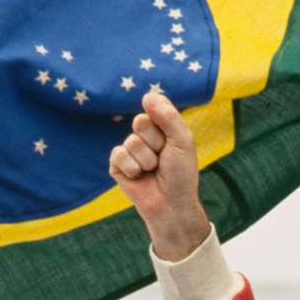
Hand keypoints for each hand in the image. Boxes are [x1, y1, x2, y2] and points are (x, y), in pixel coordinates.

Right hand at [108, 91, 210, 261]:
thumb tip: (146, 95)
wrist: (171, 204)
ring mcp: (129, 149)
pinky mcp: (117, 164)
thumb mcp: (182, 141)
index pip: (155, 106)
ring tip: (153, 171)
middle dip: (155, 142)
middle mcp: (144, 134)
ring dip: (147, 160)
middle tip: (163, 157)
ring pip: (132, 142)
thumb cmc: (181, 173)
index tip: (172, 138)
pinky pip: (119, 155)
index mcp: (161, 125)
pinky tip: (139, 178)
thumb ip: (168, 117)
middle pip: (140, 122)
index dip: (164, 122)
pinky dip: (133, 169)